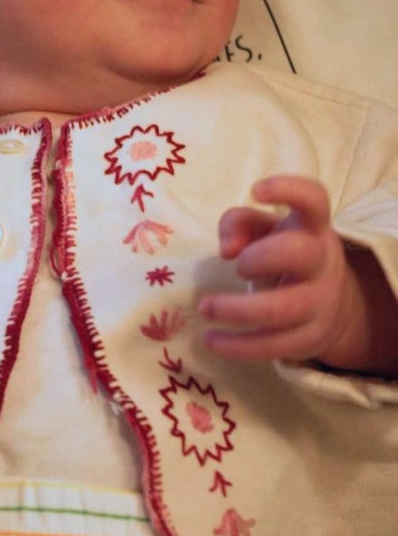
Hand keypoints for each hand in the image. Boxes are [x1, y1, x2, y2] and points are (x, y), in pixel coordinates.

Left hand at [198, 175, 352, 362]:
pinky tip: (209, 340)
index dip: (288, 189)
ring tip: (205, 308)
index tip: (256, 190)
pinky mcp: (309, 338)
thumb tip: (226, 249)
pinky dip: (236, 346)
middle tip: (237, 265)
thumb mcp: (264, 231)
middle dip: (258, 257)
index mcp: (311, 227)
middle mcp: (322, 261)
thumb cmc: (283, 253)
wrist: (330, 303)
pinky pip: (272, 346)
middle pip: (299, 253)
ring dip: (236, 310)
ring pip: (283, 309)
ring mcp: (320, 302)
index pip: (314, 199)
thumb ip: (238, 223)